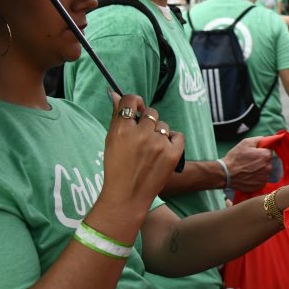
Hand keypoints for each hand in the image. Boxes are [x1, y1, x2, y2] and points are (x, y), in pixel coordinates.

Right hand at [99, 92, 184, 214]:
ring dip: (159, 133)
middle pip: (150, 112)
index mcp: (121, 129)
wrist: (128, 194)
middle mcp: (141, 134)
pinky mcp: (173, 153)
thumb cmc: (117, 167)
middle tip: (142, 137)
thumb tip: (115, 94)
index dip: (134, 102)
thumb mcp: (111, 140)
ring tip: (150, 149)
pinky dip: (172, 141)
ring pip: (163, 125)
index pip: (131, 100)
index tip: (136, 109)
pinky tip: (163, 150)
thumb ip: (116, 116)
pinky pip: (177, 135)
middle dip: (147, 121)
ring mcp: (158, 143)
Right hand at [223, 136, 273, 192]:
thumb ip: (259, 139)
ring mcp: (264, 178)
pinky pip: (261, 180)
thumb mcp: (246, 142)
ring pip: (265, 171)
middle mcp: (268, 167)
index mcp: (266, 156)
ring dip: (259, 170)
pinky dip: (256, 178)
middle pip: (268, 162)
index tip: (253, 154)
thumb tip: (267, 140)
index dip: (261, 152)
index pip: (268, 152)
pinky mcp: (260, 185)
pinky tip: (248, 176)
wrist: (226, 173)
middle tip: (249, 162)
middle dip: (261, 161)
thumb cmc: (235, 157)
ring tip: (248, 169)